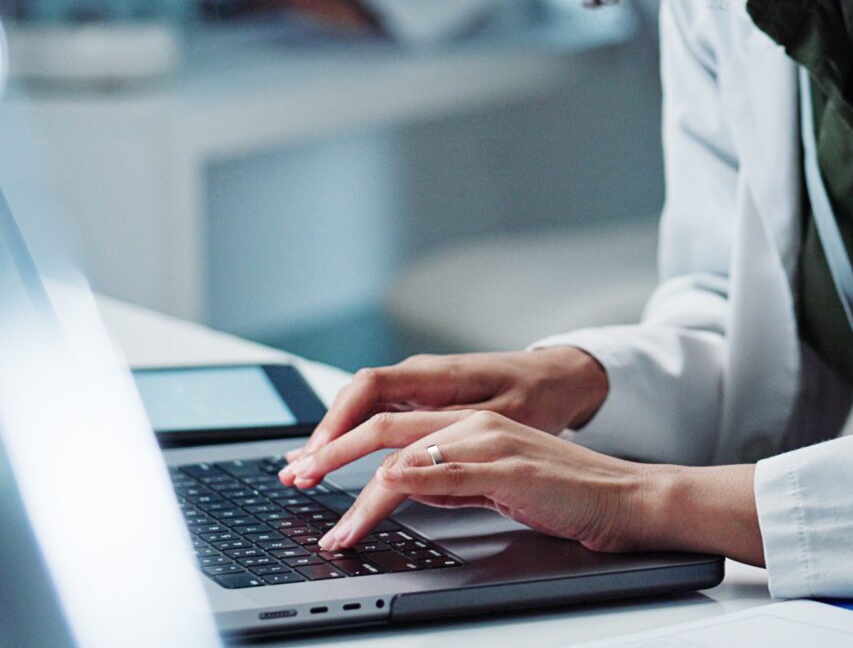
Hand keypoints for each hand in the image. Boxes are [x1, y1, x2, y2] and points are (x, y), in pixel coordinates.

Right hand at [281, 347, 607, 485]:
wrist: (557, 377)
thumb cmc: (534, 397)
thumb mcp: (502, 420)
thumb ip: (454, 438)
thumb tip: (406, 465)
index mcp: (434, 376)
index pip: (369, 390)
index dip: (339, 424)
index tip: (318, 457)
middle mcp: (418, 376)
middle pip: (354, 403)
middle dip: (322, 440)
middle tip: (295, 477)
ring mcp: (417, 387)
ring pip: (359, 410)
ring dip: (330, 441)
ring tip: (299, 473)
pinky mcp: (421, 401)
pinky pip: (374, 416)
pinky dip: (349, 438)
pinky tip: (329, 458)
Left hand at [303, 411, 763, 562]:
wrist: (626, 499)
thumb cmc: (569, 495)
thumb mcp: (497, 485)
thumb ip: (453, 481)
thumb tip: (406, 487)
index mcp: (471, 421)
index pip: (393, 424)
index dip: (345, 443)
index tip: (310, 465)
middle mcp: (474, 421)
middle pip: (384, 426)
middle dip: (331, 454)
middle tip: (294, 476)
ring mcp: (487, 441)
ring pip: (402, 454)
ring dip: (356, 491)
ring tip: (334, 528)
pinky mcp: (502, 468)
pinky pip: (439, 472)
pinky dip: (400, 488)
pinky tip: (375, 504)